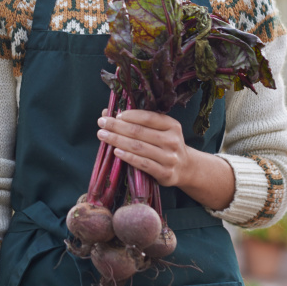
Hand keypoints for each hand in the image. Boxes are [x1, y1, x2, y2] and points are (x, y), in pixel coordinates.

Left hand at [96, 109, 236, 209]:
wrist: (185, 168)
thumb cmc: (166, 144)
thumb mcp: (159, 130)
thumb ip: (138, 121)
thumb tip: (107, 112)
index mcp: (172, 125)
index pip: (148, 117)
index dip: (130, 115)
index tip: (115, 115)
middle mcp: (172, 140)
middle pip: (139, 132)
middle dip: (117, 127)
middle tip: (101, 123)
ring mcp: (169, 158)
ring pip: (138, 147)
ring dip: (117, 140)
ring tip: (102, 136)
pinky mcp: (165, 173)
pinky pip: (143, 164)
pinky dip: (128, 157)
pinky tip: (115, 152)